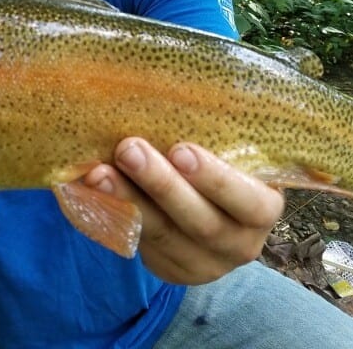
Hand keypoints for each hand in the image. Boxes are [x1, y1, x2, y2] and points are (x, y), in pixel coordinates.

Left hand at [82, 138, 283, 284]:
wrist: (206, 213)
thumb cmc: (221, 166)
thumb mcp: (232, 154)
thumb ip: (216, 136)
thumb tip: (174, 82)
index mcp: (262, 208)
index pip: (249, 201)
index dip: (217, 179)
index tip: (182, 149)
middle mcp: (239, 242)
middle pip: (200, 220)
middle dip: (161, 184)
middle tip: (129, 149)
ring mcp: (204, 263)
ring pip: (162, 233)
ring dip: (128, 198)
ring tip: (99, 171)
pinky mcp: (171, 270)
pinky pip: (139, 242)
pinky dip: (113, 214)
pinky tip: (90, 190)